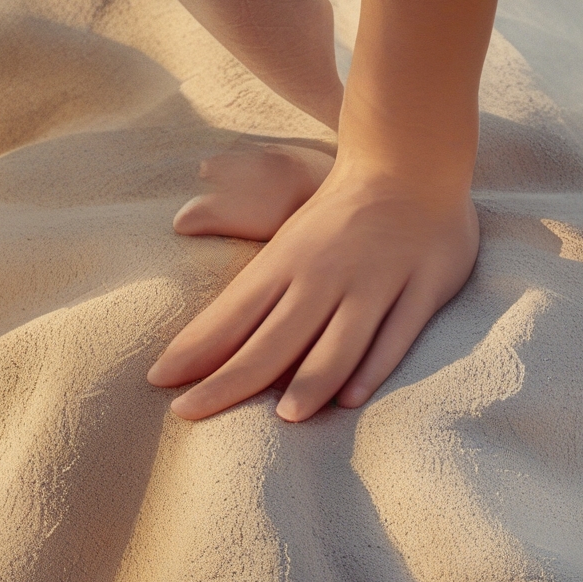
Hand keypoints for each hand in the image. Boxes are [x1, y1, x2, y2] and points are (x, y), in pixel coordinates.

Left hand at [147, 163, 478, 420]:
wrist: (407, 163)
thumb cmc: (336, 218)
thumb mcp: (286, 244)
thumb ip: (250, 295)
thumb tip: (190, 332)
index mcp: (286, 261)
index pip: (231, 314)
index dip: (194, 350)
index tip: (159, 382)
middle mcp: (325, 274)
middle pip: (273, 339)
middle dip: (229, 380)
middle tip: (190, 413)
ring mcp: (376, 280)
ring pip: (338, 342)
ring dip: (310, 379)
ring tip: (285, 418)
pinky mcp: (423, 286)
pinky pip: (397, 334)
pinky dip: (373, 367)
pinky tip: (352, 397)